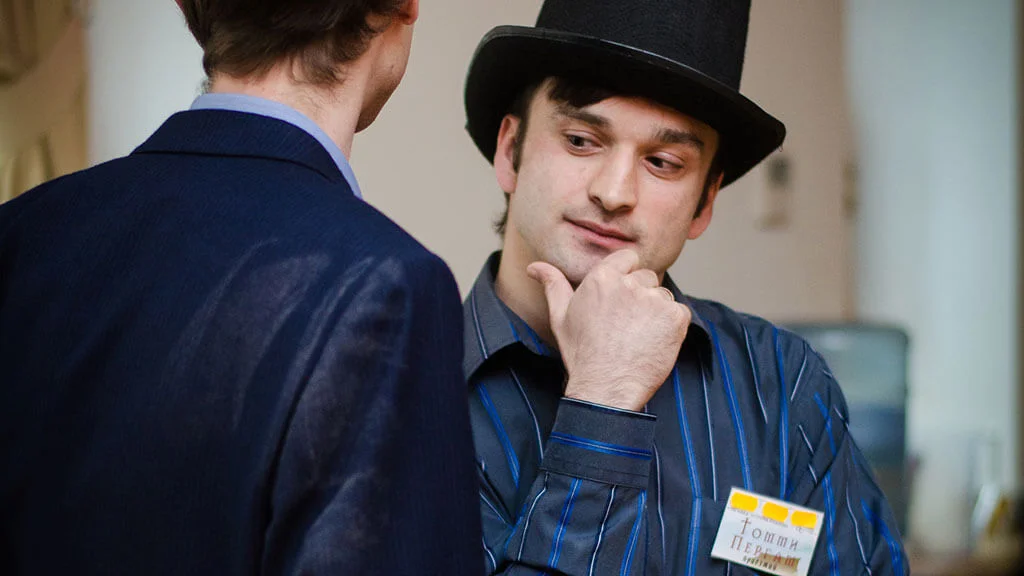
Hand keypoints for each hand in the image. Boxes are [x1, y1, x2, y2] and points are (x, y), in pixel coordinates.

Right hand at [527, 250, 690, 411]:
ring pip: (662, 295)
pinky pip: (679, 312)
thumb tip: (534, 267)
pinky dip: (671, 326)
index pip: (628, 258)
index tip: (622, 298)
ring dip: (656, 311)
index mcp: (602, 278)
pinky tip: (653, 342)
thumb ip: (552, 285)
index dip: (627, 275)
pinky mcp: (675, 317)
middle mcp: (630, 284)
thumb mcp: (560, 317)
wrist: (606, 389)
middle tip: (627, 325)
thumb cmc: (582, 354)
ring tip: (638, 336)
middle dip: (641, 296)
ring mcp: (655, 300)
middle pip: (646, 277)